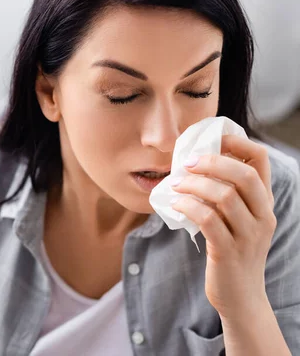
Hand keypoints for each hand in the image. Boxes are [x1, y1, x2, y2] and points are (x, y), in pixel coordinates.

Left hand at [170, 135, 275, 318]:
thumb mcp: (236, 220)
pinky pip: (208, 220)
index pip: (260, 160)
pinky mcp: (228, 252)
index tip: (212, 140)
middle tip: (187, 163)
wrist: (240, 297)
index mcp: (264, 203)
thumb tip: (195, 165)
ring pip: (224, 196)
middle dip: (212, 162)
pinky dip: (188, 207)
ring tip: (175, 184)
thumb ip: (225, 195)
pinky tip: (175, 204)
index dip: (237, 142)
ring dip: (194, 185)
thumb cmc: (231, 252)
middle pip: (244, 175)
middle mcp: (262, 216)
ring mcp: (248, 235)